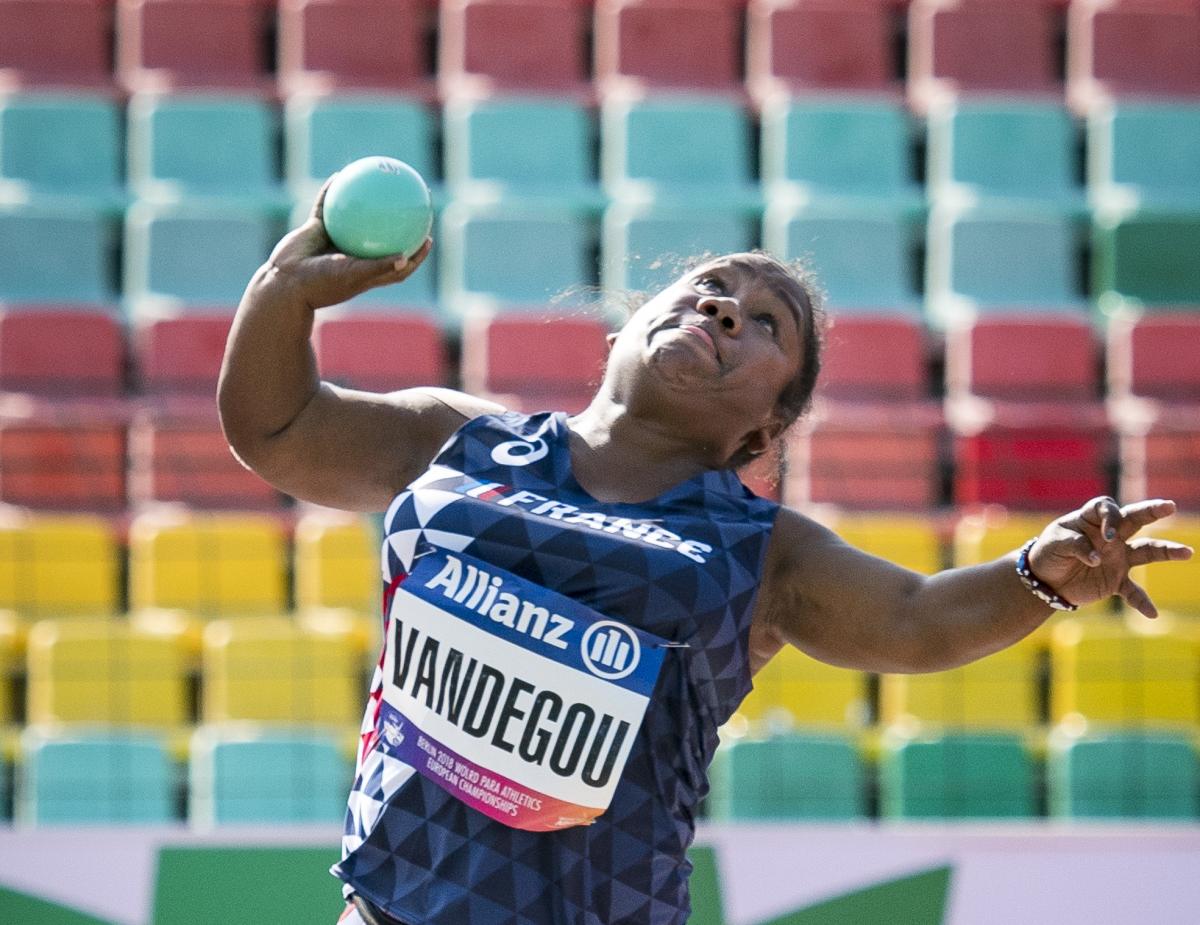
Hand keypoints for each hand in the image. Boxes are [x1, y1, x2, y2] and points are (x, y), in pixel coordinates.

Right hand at [259, 178, 431, 309]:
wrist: (285, 282)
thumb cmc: (321, 284)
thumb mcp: (353, 276)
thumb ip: (378, 267)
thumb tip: (406, 257)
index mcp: (366, 271)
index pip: (398, 263)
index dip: (416, 253)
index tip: (429, 238)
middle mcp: (353, 255)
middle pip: (382, 235)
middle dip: (398, 220)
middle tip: (413, 202)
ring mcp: (334, 241)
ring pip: (355, 217)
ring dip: (367, 200)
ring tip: (379, 180)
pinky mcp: (316, 229)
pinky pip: (326, 205)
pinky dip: (333, 190)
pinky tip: (342, 174)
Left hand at [1028, 497, 1193, 617]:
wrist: (1046, 579)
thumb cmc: (1049, 553)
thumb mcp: (1055, 544)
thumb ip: (1076, 546)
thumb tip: (1097, 559)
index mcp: (1091, 520)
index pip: (1107, 508)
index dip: (1110, 517)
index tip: (1107, 534)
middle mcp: (1110, 536)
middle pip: (1135, 519)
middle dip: (1152, 511)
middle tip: (1170, 506)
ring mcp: (1117, 558)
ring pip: (1147, 551)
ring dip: (1166, 551)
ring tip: (1187, 552)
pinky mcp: (1116, 581)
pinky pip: (1133, 592)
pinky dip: (1142, 602)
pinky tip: (1151, 613)